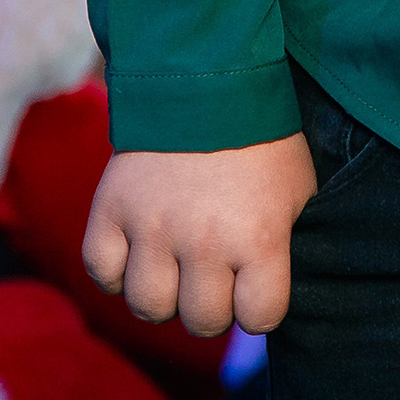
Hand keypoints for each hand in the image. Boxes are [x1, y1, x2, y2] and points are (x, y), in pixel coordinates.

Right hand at [82, 134, 318, 337]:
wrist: (206, 77)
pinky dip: (117, 271)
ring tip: (175, 266)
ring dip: (164, 294)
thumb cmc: (261, 141)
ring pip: (148, 307)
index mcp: (259, 237)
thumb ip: (286, 247)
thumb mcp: (297, 192)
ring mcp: (152, 225)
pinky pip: (102, 272)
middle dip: (211, 304)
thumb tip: (266, 293)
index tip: (256, 285)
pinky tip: (138, 252)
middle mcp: (204, 239)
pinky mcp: (110, 208)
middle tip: (214, 274)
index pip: (260, 317)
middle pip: (201, 321)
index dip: (260, 305)